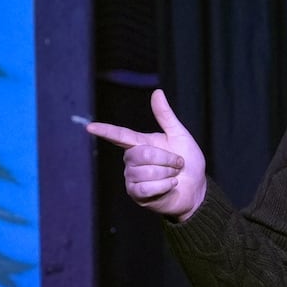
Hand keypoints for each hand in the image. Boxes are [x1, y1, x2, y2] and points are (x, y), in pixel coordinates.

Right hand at [86, 89, 206, 220]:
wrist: (196, 188)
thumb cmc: (188, 162)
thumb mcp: (179, 136)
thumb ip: (165, 116)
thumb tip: (157, 92)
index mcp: (140, 143)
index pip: (119, 135)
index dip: (105, 130)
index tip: (90, 127)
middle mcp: (132, 160)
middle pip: (141, 154)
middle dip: (166, 158)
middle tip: (178, 164)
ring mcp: (133, 178)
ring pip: (144, 171)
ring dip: (167, 173)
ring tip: (174, 176)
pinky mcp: (137, 194)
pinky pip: (145, 187)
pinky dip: (164, 186)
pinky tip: (171, 186)